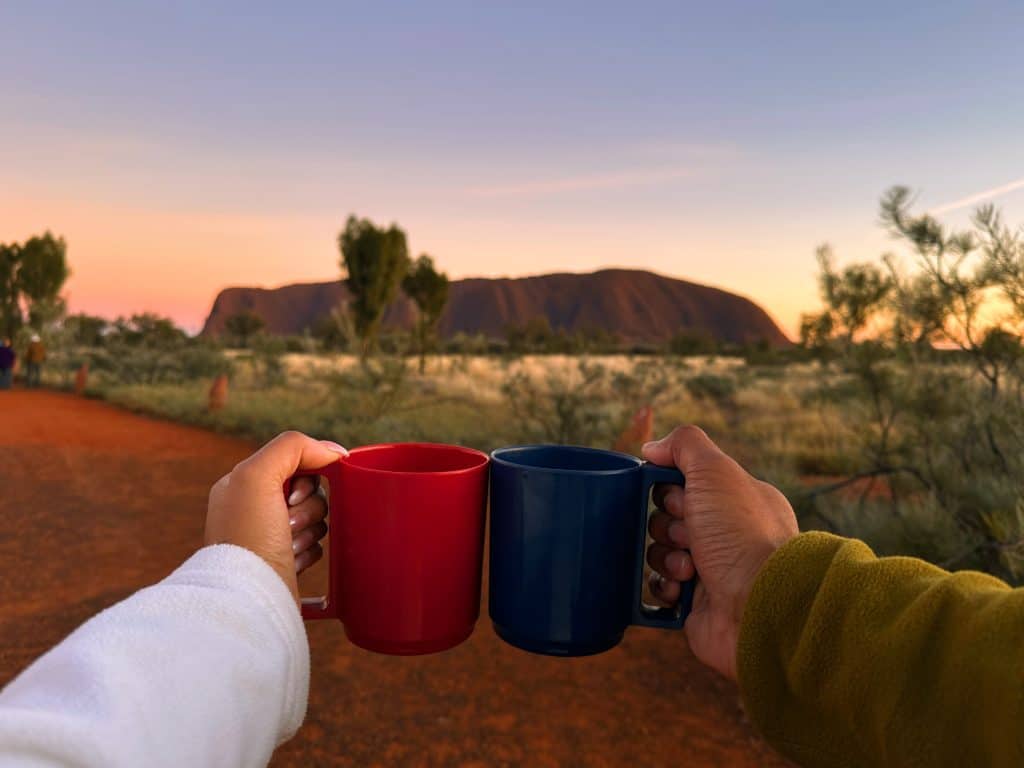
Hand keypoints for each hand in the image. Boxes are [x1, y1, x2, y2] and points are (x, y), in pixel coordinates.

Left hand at [205, 431, 346, 604]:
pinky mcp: (286, 562)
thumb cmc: (247, 540)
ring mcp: (271, 537)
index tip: (297, 494)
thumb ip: (292, 447)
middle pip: (310, 489)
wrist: (249, 601)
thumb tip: (333, 451)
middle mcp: (254, 509)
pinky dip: (311, 551)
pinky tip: (294, 560)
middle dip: (310, 505)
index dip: (306, 474)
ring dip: (311, 529)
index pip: (293, 460)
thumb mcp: (257, 476)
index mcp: (242, 485)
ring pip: (317, 516)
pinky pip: (316, 545)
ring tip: (290, 546)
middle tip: (290, 523)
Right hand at [643, 426, 797, 680]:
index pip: (687, 483)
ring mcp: (712, 571)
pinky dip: (663, 586)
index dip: (672, 489)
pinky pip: (660, 588)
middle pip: (669, 517)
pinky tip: (680, 589)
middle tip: (687, 535)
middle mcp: (728, 535)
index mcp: (738, 502)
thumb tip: (653, 447)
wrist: (759, 606)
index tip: (680, 498)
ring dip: (665, 556)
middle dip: (667, 525)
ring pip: (660, 552)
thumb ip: (685, 445)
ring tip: (688, 568)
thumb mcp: (716, 470)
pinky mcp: (696, 605)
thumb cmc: (742, 535)